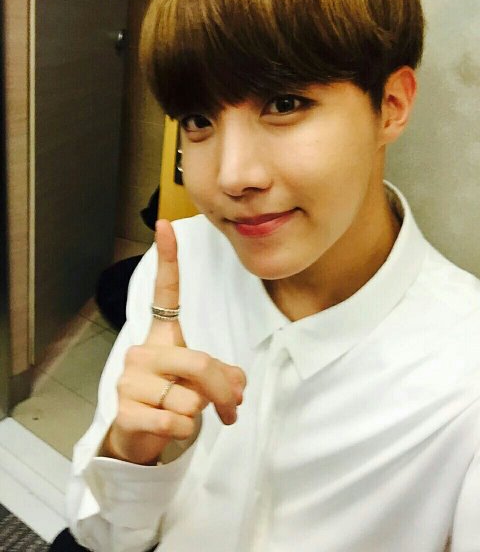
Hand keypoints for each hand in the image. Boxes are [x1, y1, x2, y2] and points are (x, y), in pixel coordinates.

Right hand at [100, 219, 245, 464]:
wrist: (138, 437)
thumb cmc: (171, 400)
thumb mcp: (201, 384)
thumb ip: (222, 376)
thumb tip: (236, 387)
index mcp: (160, 337)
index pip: (164, 292)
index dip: (167, 259)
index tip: (166, 225)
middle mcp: (141, 351)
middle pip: (200, 363)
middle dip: (223, 391)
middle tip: (232, 407)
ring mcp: (129, 381)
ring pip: (190, 398)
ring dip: (202, 414)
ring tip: (189, 416)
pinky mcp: (125, 412)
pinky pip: (175, 421)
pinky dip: (186, 432)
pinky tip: (173, 430)